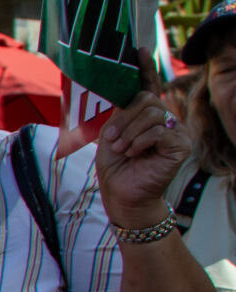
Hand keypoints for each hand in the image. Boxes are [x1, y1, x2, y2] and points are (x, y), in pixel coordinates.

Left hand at [93, 91, 190, 225]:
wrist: (122, 194)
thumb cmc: (116, 167)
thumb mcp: (111, 135)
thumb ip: (120, 114)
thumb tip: (125, 96)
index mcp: (151, 118)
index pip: (143, 96)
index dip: (123, 111)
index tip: (109, 134)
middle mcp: (167, 123)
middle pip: (149, 101)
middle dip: (125, 122)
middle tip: (114, 142)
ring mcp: (177, 134)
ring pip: (154, 115)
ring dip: (131, 133)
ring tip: (122, 150)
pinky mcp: (182, 146)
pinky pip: (161, 132)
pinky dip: (141, 141)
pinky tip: (133, 153)